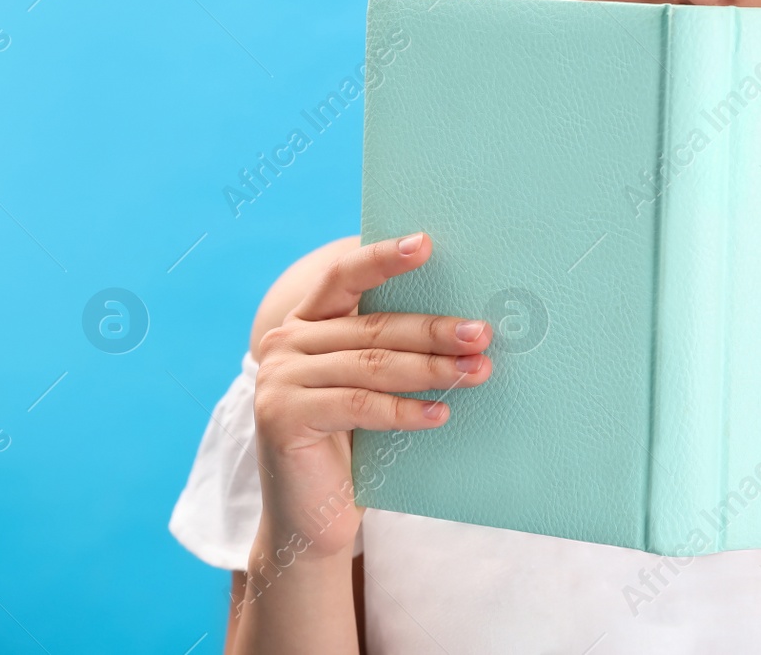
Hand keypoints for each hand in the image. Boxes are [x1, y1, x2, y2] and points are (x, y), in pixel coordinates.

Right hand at [251, 232, 491, 559]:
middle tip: (482, 333)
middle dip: (434, 330)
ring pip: (370, 366)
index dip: (383, 258)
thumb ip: (391, 351)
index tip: (426, 244)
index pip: (344, 277)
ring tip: (476, 371)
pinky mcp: (282, 417)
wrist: (311, 515)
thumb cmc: (354, 444)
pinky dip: (404, 410)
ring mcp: (278, 378)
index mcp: (307, 321)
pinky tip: (441, 413)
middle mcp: (285, 342)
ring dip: (431, 368)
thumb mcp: (369, 386)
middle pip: (373, 328)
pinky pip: (357, 406)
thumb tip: (468, 326)